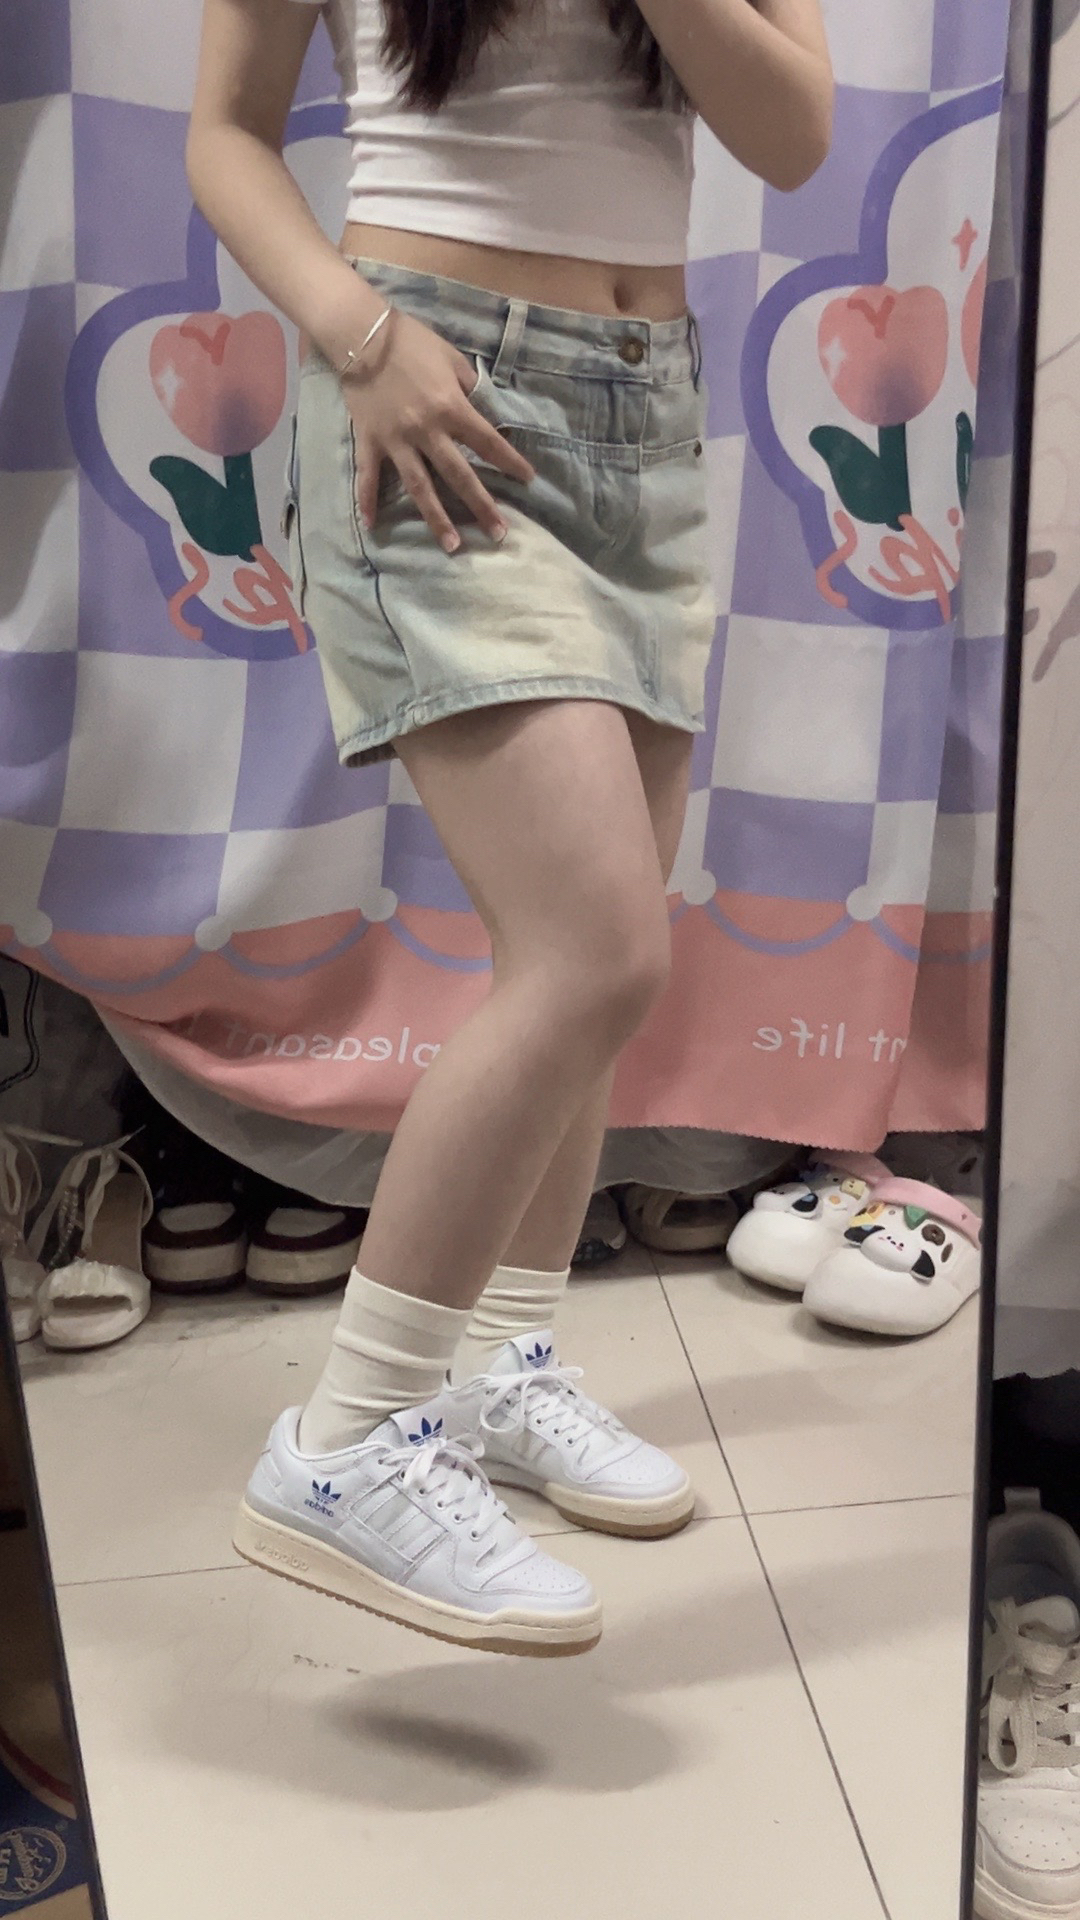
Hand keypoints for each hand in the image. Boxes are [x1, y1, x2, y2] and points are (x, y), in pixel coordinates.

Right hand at [344, 308, 534, 553]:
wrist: (362, 334)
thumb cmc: (410, 341)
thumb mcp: (451, 357)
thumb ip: (468, 386)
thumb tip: (483, 409)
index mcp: (450, 407)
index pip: (488, 442)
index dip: (510, 462)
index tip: (528, 480)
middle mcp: (426, 430)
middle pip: (459, 475)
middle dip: (481, 506)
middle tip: (498, 535)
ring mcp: (397, 440)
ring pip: (420, 487)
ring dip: (436, 519)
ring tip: (452, 546)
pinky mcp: (370, 441)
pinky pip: (368, 476)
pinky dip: (367, 501)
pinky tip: (371, 525)